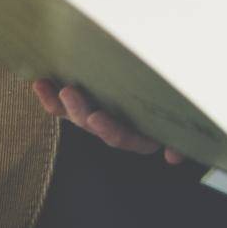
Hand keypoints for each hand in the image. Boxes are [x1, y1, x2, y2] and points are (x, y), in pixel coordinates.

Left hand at [31, 80, 187, 162]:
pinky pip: (65, 106)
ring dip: (61, 104)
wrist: (180, 70)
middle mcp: (120, 127)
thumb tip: (173, 157)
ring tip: (49, 87)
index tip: (97, 117)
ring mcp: (102, 114)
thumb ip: (182, 137)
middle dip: (80, 111)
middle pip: (96, 127)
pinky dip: (51, 97)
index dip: (110, 130)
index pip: (125, 138)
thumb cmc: (183, 93)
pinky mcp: (88, 102)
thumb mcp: (187, 115)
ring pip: (78, 116)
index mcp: (144, 134)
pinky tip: (40, 83)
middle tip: (69, 92)